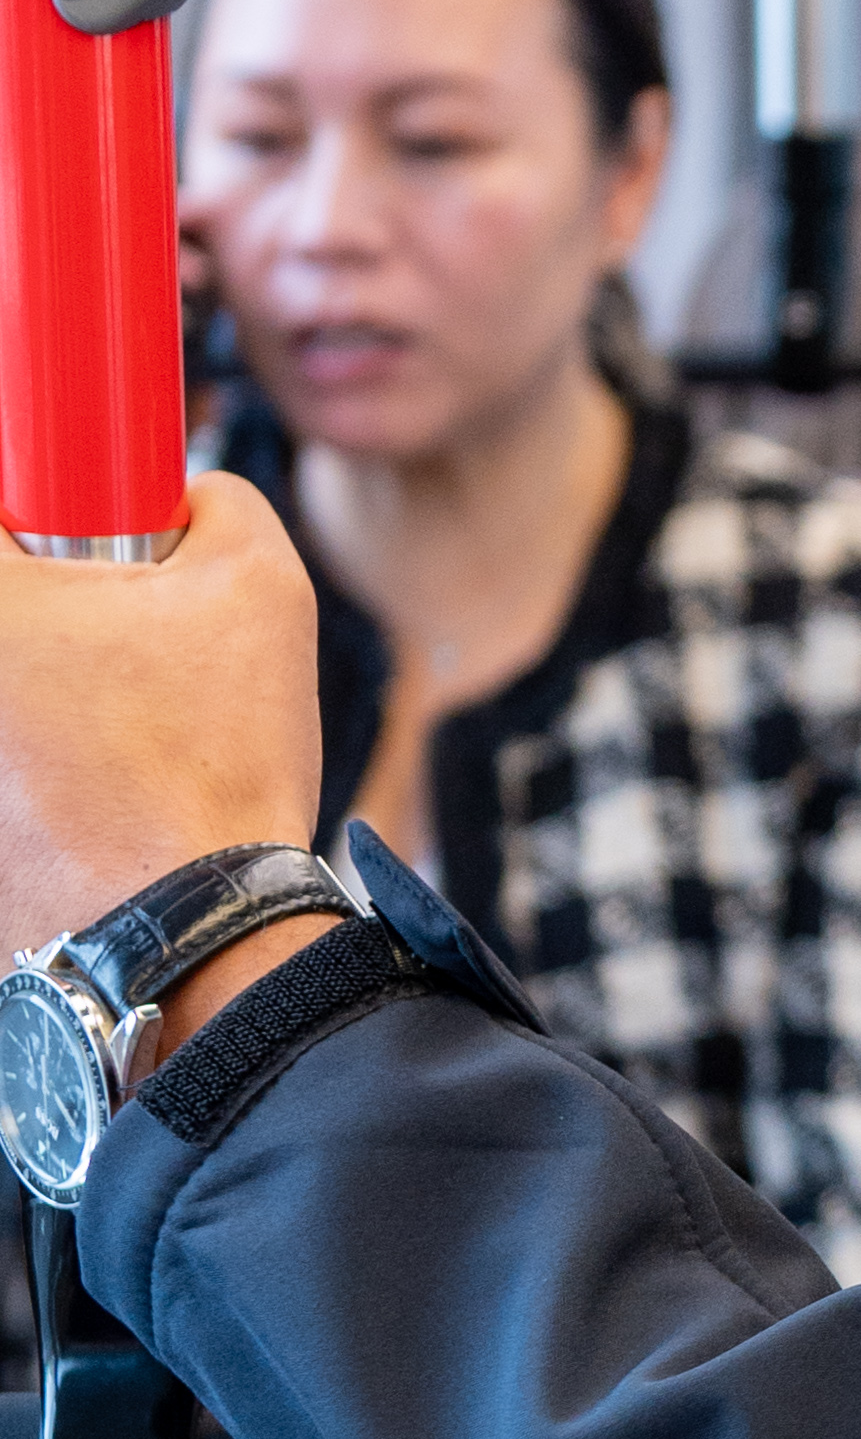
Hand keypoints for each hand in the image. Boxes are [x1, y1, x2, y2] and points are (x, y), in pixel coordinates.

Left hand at [0, 471, 325, 960]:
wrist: (192, 938)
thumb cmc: (211, 764)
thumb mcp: (258, 585)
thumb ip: (218, 503)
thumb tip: (190, 500)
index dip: (50, 513)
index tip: (91, 541)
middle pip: (6, 615)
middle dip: (53, 614)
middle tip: (120, 642)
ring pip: (16, 700)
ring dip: (48, 703)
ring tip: (120, 740)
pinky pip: (11, 781)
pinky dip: (38, 782)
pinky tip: (94, 805)